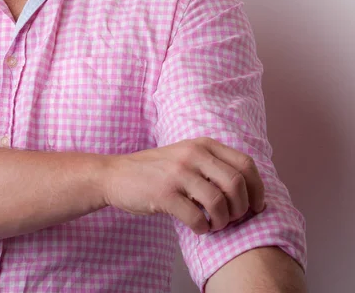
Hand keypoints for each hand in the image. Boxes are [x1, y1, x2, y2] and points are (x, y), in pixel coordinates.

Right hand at [101, 137, 265, 234]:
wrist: (116, 175)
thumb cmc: (156, 170)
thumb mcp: (185, 155)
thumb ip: (212, 164)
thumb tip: (249, 191)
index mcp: (202, 144)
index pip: (245, 164)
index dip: (257, 189)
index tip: (255, 206)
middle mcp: (192, 154)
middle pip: (236, 185)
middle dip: (241, 209)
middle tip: (231, 219)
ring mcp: (177, 173)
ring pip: (219, 203)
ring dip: (222, 221)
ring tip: (213, 224)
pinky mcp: (164, 194)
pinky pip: (197, 218)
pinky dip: (202, 229)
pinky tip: (197, 227)